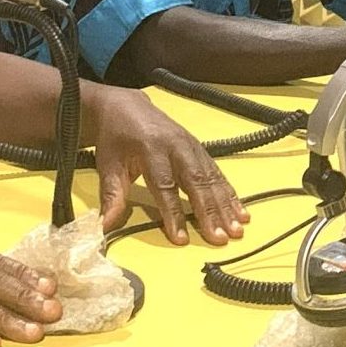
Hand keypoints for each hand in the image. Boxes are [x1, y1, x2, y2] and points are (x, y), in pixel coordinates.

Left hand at [87, 86, 248, 244]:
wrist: (126, 107)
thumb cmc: (116, 138)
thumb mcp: (108, 165)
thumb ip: (111, 196)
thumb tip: (105, 226)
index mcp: (152, 148)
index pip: (165, 186)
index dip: (173, 213)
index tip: (181, 239)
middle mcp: (177, 146)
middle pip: (196, 182)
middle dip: (210, 212)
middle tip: (221, 238)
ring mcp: (192, 146)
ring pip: (212, 178)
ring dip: (226, 205)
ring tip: (237, 228)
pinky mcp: (199, 149)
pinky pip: (217, 173)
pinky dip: (230, 193)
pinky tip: (240, 210)